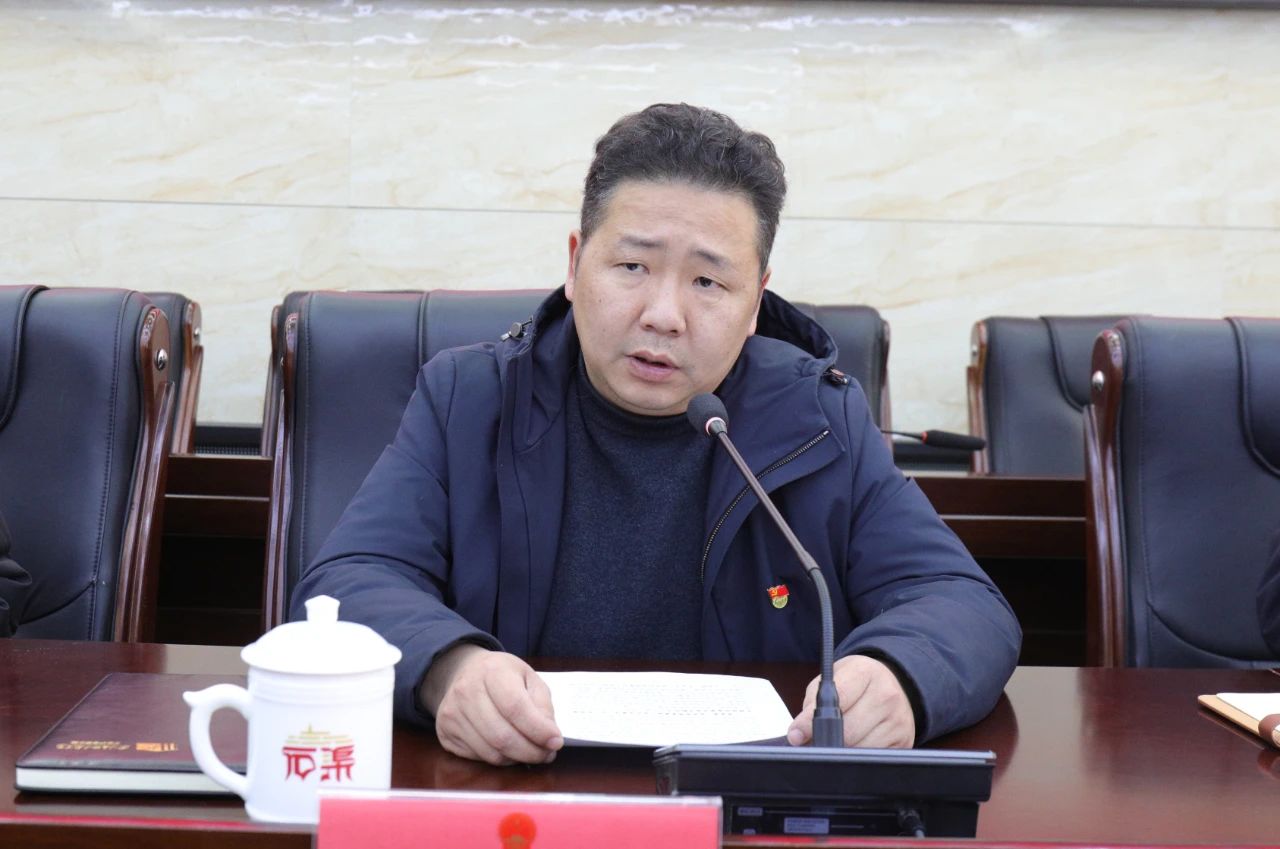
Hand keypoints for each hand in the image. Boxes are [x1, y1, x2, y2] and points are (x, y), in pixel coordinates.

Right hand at [420, 644, 563, 765]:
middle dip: (530, 752)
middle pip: (502, 736)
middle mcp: (466, 691)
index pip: (515, 707)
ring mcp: (452, 713)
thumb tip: (550, 737)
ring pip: (490, 752)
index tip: (556, 742)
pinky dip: (499, 759)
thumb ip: (542, 705)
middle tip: (546, 755)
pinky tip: (509, 749)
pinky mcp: (444, 732)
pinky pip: (477, 757)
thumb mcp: (529, 677)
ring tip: (530, 752)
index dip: (538, 730)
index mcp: (492, 671)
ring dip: (517, 759)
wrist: (463, 671)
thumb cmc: (502, 675)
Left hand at [787, 655, 915, 748]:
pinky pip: (873, 757)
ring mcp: (898, 719)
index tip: (796, 735)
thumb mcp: (833, 679)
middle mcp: (886, 694)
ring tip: (836, 741)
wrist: (893, 683)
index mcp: (864, 672)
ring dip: (842, 751)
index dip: (811, 722)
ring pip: (860, 749)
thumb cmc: (856, 682)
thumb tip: (799, 736)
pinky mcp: (904, 741)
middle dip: (826, 740)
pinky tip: (856, 744)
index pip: (835, 700)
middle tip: (814, 741)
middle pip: (848, 731)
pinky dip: (858, 756)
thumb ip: (813, 702)